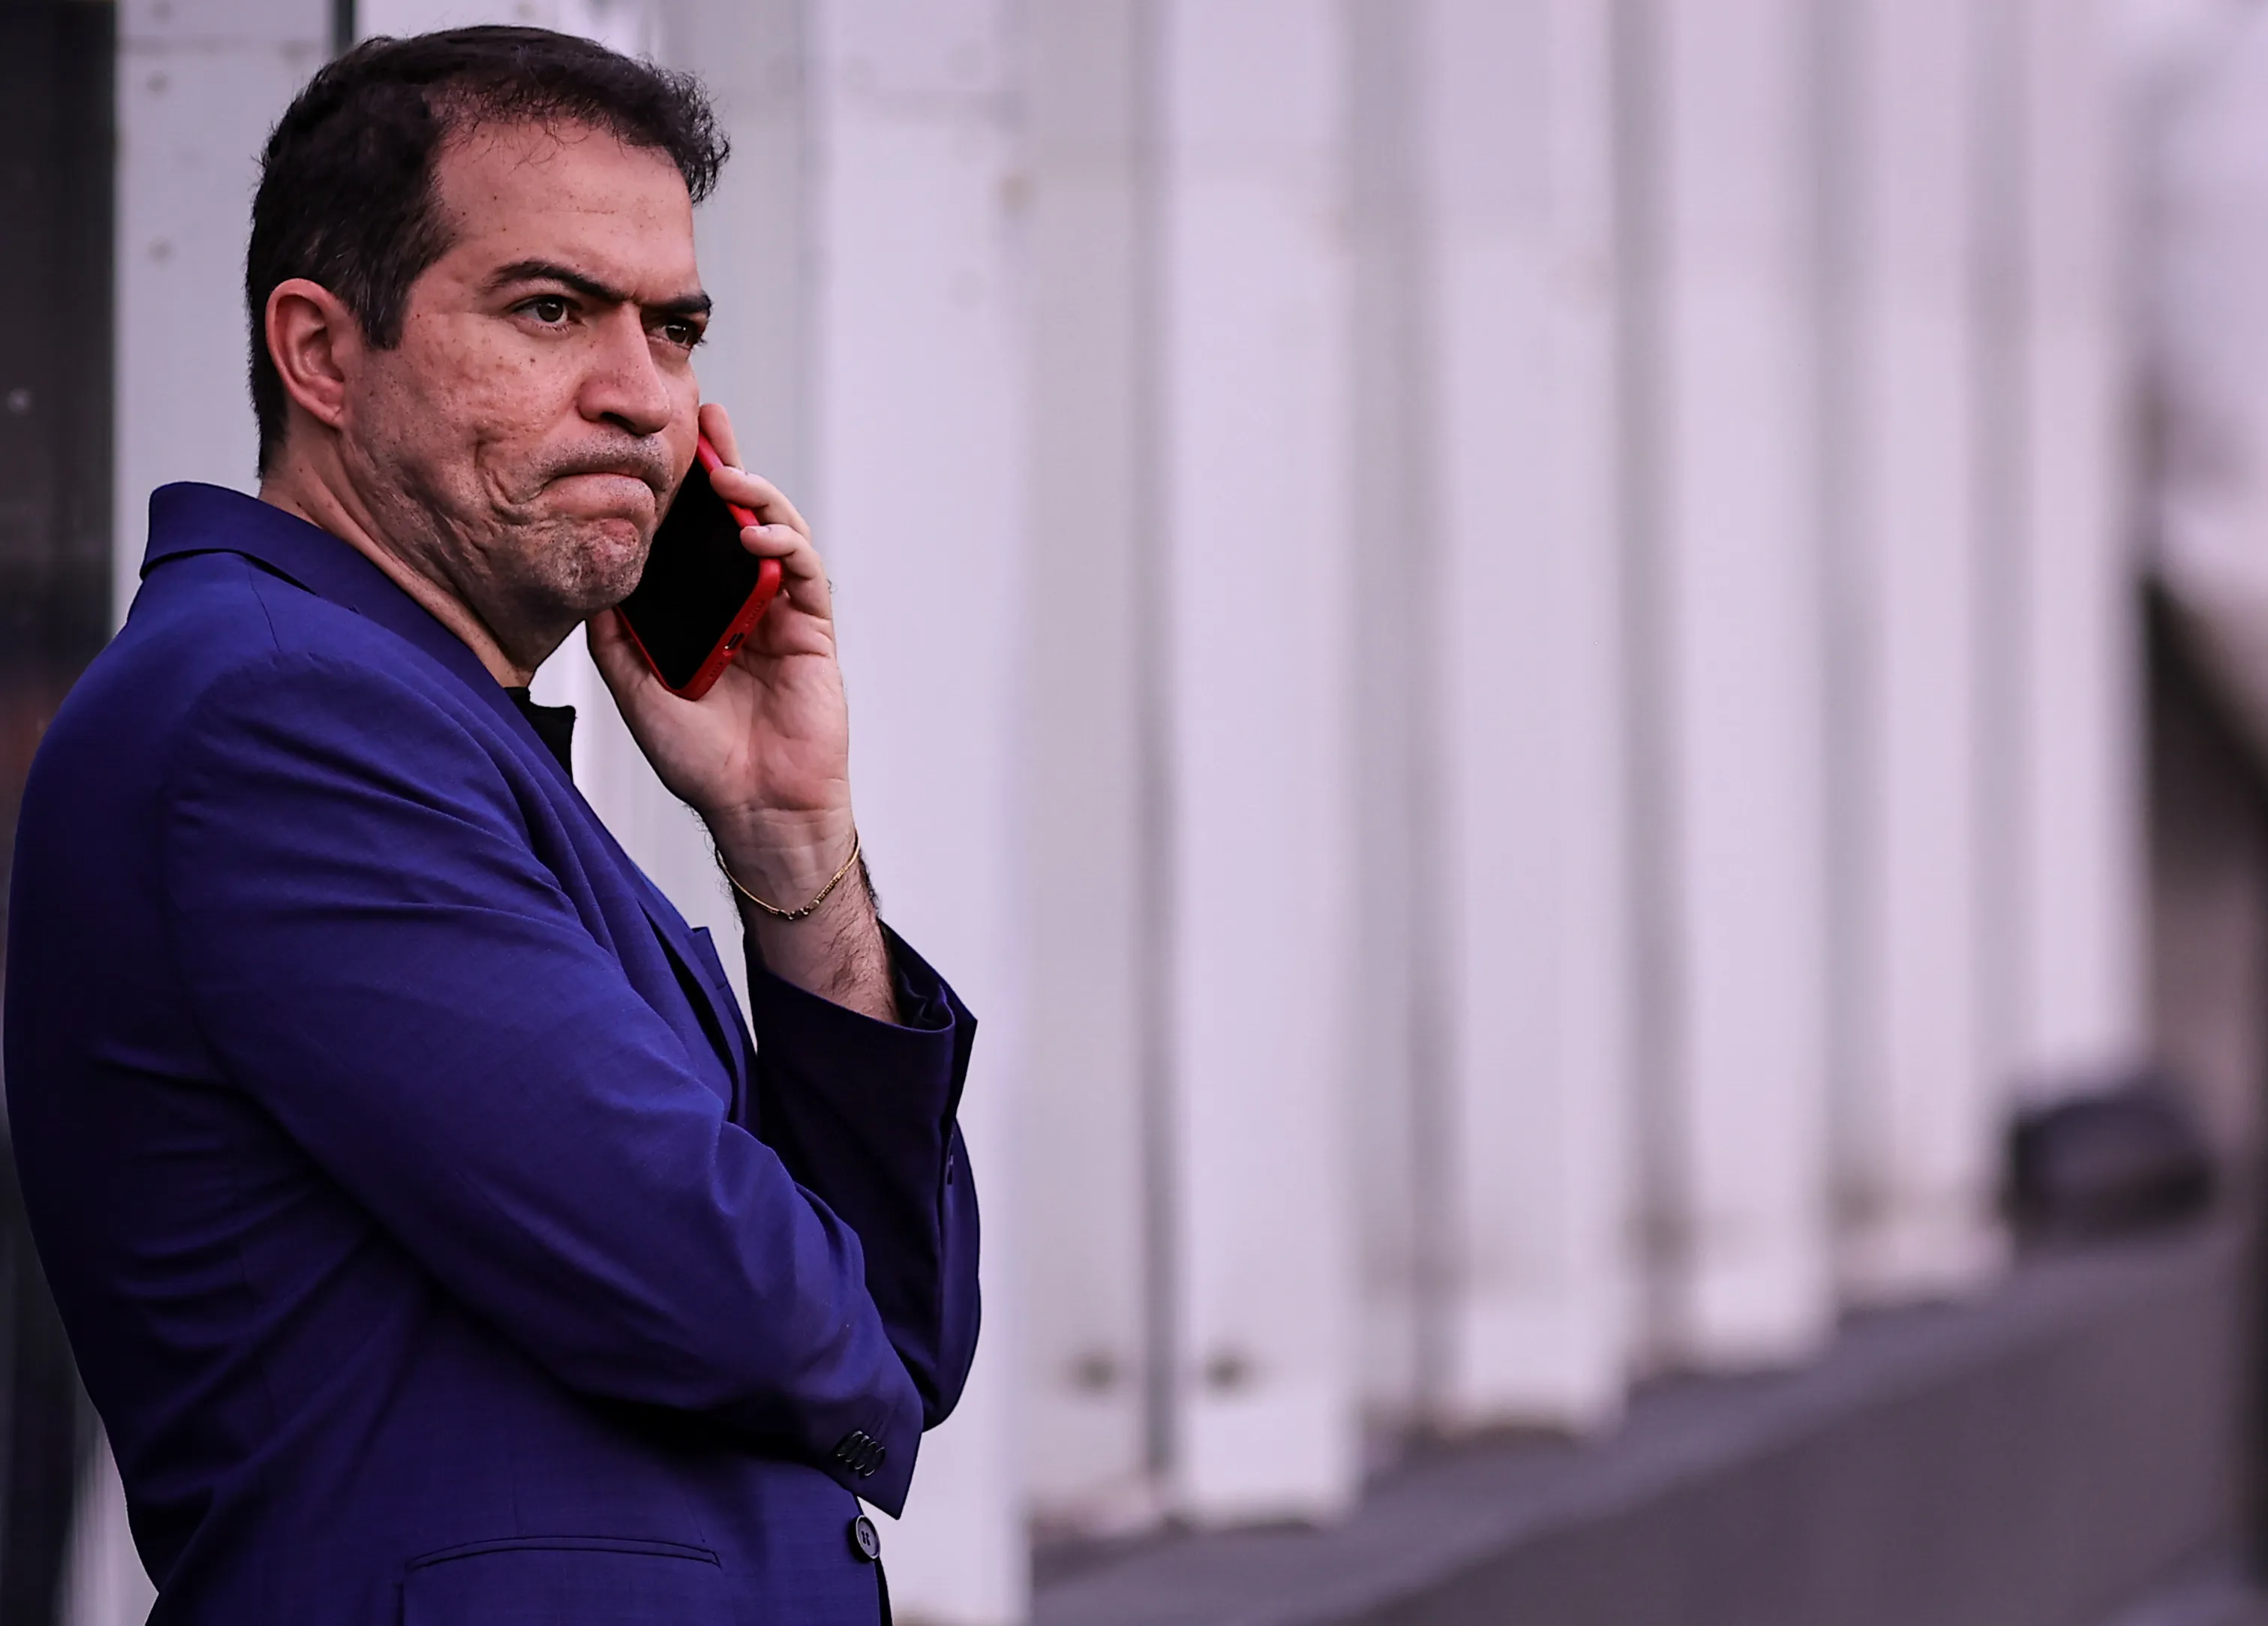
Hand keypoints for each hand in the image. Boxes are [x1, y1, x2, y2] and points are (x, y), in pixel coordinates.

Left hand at [589, 403, 893, 1018]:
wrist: (753, 808)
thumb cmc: (702, 760)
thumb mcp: (636, 690)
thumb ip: (616, 637)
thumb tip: (590, 578)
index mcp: (701, 612)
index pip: (690, 539)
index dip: (679, 493)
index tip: (658, 447)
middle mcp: (741, 603)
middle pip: (735, 520)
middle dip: (725, 467)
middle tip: (706, 422)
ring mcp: (780, 612)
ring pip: (774, 532)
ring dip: (754, 498)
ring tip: (726, 477)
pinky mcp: (812, 629)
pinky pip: (803, 571)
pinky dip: (783, 543)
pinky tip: (755, 533)